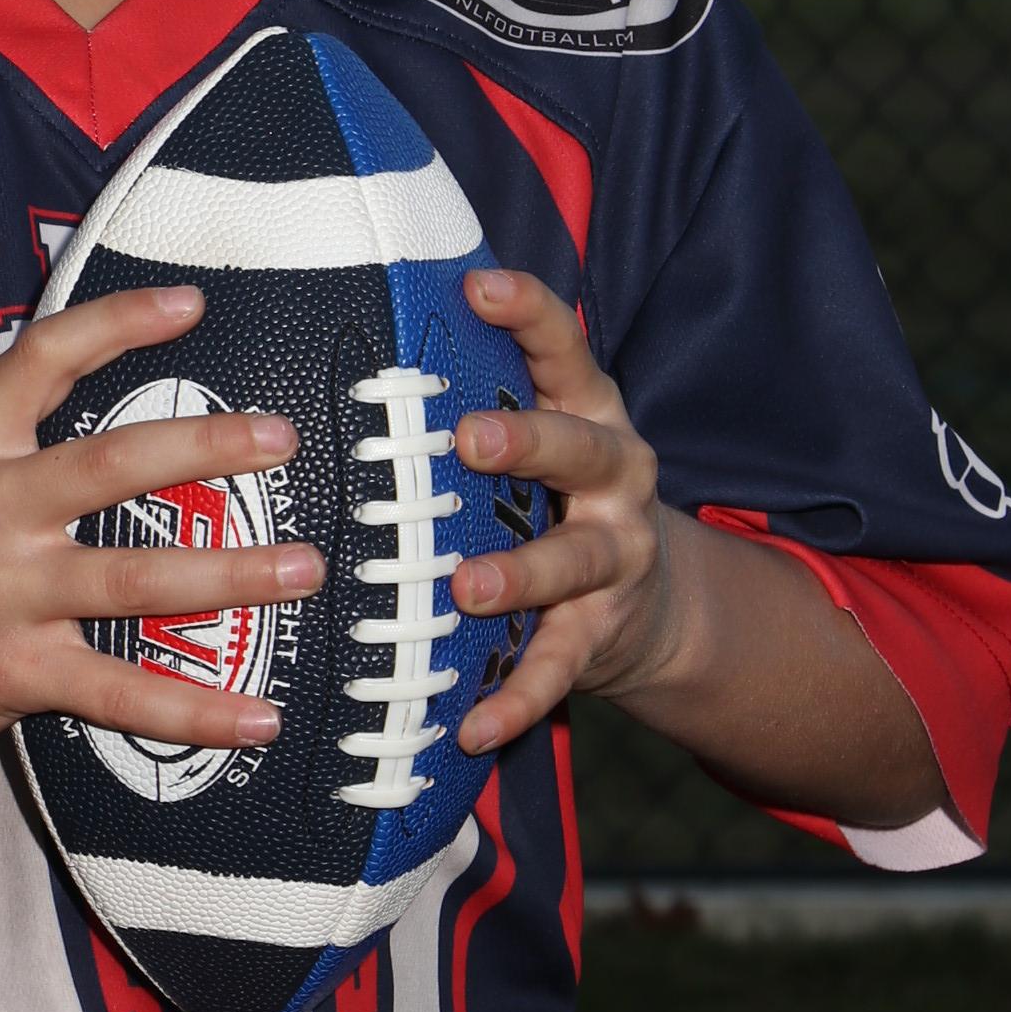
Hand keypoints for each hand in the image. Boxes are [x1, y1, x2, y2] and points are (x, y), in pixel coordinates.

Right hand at [0, 285, 318, 769]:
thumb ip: (11, 425)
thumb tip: (99, 370)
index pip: (42, 357)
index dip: (117, 322)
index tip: (190, 303)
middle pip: (111, 463)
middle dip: (205, 446)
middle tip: (280, 437)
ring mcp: (2, 594)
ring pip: (134, 579)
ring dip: (231, 573)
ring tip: (303, 568)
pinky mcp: (13, 673)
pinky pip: (121, 692)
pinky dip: (195, 708)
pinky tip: (258, 715)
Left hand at [448, 268, 685, 752]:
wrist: (657, 603)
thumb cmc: (557, 497)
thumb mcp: (542, 434)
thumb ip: (480, 391)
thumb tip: (352, 325)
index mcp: (589, 411)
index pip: (565, 347)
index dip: (527, 312)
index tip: (478, 284)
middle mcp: (615, 475)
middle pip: (581, 449)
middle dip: (525, 442)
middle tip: (468, 439)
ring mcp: (616, 556)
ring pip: (572, 562)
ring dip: (518, 574)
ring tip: (465, 589)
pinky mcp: (603, 632)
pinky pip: (560, 668)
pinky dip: (518, 699)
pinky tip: (473, 727)